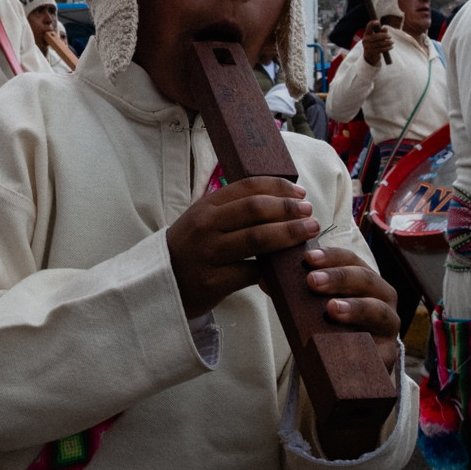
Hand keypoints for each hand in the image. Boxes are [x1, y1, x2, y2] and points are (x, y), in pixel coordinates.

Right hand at [166, 176, 317, 318]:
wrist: (160, 283)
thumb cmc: (191, 248)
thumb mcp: (204, 220)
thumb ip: (233, 209)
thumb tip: (281, 200)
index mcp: (206, 206)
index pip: (248, 186)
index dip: (278, 187)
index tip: (300, 192)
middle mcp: (206, 226)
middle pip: (256, 209)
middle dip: (288, 209)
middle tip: (310, 212)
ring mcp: (209, 254)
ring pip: (258, 239)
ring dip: (289, 234)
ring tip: (309, 231)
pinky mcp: (213, 282)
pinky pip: (253, 272)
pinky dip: (275, 270)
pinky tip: (288, 268)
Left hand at [303, 246, 400, 370]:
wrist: (349, 367)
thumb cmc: (332, 326)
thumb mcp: (316, 306)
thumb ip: (296, 292)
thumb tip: (265, 280)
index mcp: (365, 280)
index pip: (351, 259)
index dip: (331, 256)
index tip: (308, 258)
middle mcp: (382, 298)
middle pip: (366, 280)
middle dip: (339, 277)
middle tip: (312, 281)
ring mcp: (388, 326)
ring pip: (378, 312)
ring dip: (356, 307)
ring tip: (332, 309)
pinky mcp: (388, 354)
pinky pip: (381, 350)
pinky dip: (367, 347)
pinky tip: (349, 347)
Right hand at [361, 20, 393, 64]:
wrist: (369, 57)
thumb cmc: (374, 45)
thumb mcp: (377, 38)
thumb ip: (381, 32)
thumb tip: (385, 28)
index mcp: (366, 34)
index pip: (368, 27)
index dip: (372, 23)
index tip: (378, 21)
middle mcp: (365, 40)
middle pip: (376, 36)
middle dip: (385, 36)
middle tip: (390, 36)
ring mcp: (367, 46)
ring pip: (380, 43)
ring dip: (388, 42)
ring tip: (392, 42)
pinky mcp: (371, 52)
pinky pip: (381, 49)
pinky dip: (387, 48)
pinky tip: (391, 47)